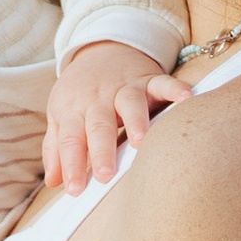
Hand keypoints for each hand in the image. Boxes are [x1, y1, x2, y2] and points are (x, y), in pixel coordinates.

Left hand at [44, 40, 182, 186]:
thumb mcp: (61, 115)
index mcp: (74, 110)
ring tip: (140, 142)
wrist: (100, 48)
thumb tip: (53, 181)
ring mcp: (124, 87)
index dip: (71, 165)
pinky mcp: (148, 78)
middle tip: (105, 175)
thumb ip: (57, 148)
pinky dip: (174, 89)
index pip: (70, 140)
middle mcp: (99, 99)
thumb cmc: (80, 93)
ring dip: (135, 121)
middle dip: (102, 150)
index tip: (75, 191)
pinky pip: (162, 82)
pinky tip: (187, 98)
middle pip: (99, 126)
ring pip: (129, 103)